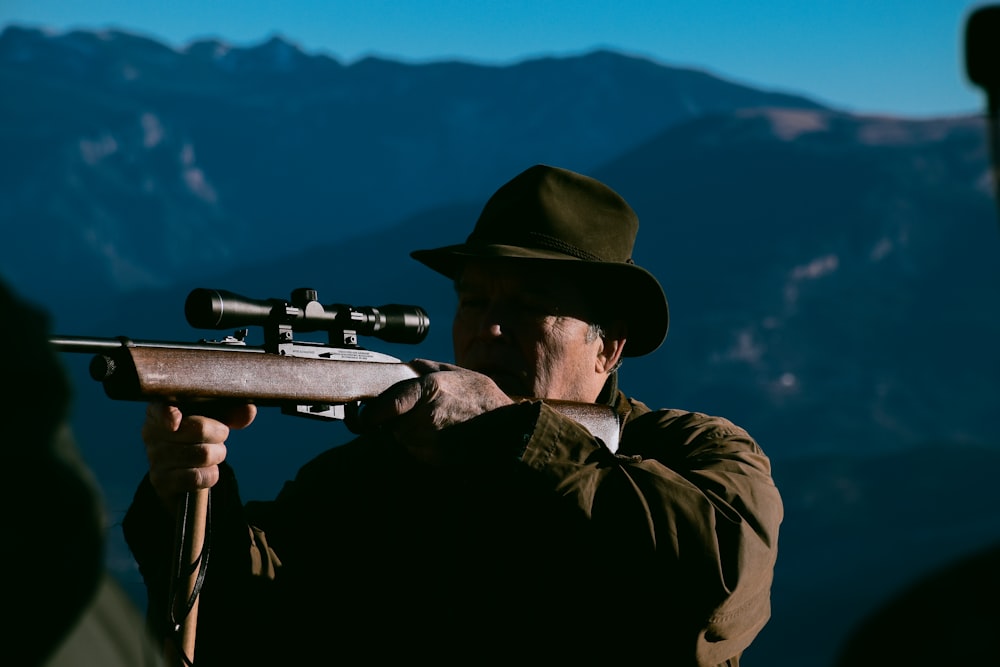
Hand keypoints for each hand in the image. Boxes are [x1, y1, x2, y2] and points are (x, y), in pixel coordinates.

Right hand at [142, 401, 255, 508]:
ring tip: (213, 453)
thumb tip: (249, 410)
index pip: (161, 408)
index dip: (169, 414)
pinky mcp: (161, 481)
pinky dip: (211, 475)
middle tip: (219, 436)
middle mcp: (151, 432)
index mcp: (161, 410)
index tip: (176, 421)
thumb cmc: (201, 434)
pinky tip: (207, 470)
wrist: (182, 470)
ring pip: (203, 454)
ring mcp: (154, 458)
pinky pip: (197, 477)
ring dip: (218, 455)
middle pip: (198, 429)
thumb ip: (232, 410)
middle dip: (220, 433)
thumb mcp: (215, 418)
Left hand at [359, 359, 513, 463]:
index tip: (367, 416)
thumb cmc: (485, 401)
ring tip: (435, 424)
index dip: (372, 412)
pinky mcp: (434, 458)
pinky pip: (416, 451)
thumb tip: (411, 366)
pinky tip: (441, 436)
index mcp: (427, 390)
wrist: (509, 431)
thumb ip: (430, 368)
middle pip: (391, 423)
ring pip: (402, 439)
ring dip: (409, 433)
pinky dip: (422, 445)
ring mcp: (428, 440)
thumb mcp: (459, 374)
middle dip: (397, 420)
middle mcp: (424, 417)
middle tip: (416, 414)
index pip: (386, 405)